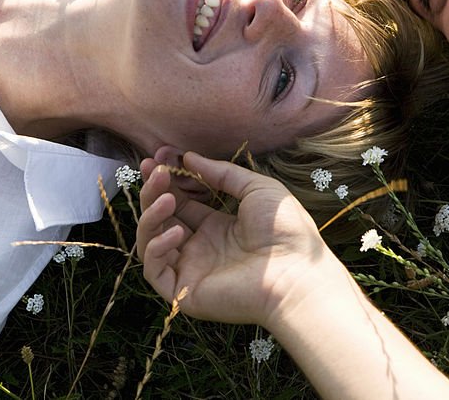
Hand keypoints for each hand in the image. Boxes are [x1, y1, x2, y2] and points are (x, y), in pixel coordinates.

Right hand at [136, 152, 333, 326]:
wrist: (297, 272)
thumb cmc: (286, 231)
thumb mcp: (257, 189)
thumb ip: (223, 173)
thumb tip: (189, 157)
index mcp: (218, 228)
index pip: (181, 203)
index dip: (168, 181)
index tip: (159, 158)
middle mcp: (201, 249)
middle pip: (162, 218)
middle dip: (153, 191)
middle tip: (153, 167)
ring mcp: (191, 271)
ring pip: (151, 241)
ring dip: (151, 216)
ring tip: (167, 198)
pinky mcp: (184, 292)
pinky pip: (154, 269)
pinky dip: (156, 247)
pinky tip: (178, 231)